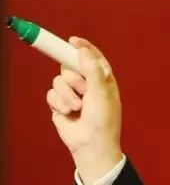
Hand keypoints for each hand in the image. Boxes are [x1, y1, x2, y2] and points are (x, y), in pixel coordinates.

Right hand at [46, 37, 122, 184]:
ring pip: (59, 79)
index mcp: (102, 80)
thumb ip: (92, 70)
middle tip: (82, 89)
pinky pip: (51, 93)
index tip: (72, 40)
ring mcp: (72, 94)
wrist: (91, 144)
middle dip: (73, 77)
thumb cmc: (103, 120)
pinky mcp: (60, 104)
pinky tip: (69, 113)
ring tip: (78, 108)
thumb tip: (82, 51)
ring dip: (68, 94)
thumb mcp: (101, 93)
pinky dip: (59, 103)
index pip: (92, 57)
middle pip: (70, 65)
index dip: (82, 47)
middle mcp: (87, 84)